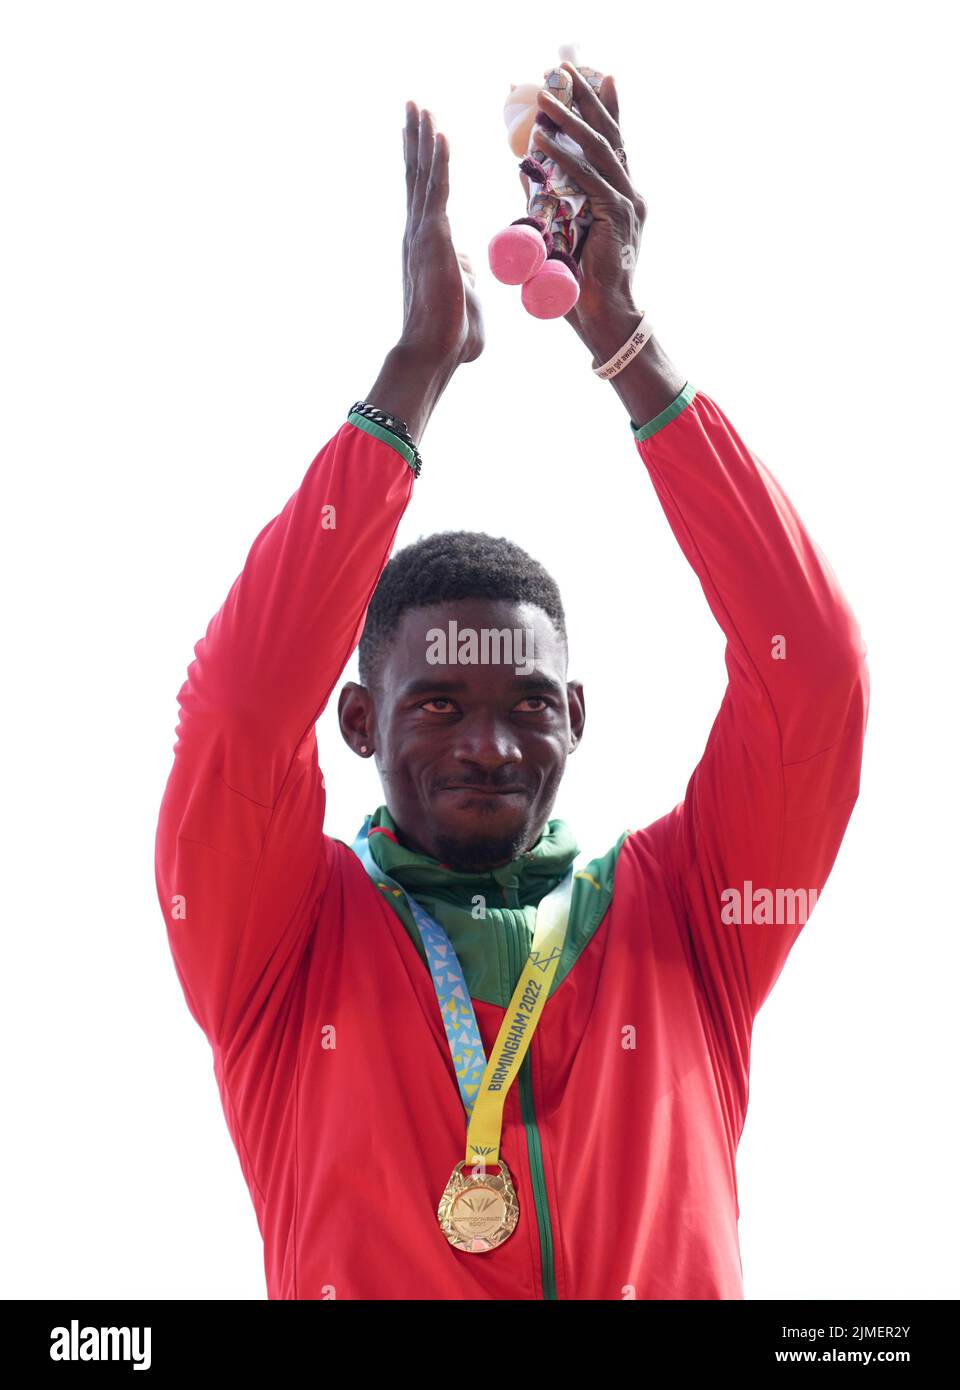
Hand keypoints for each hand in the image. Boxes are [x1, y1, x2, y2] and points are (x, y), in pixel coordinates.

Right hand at [399, 102, 483, 368]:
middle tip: (413, 105)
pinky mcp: (435, 240)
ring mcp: (423, 234)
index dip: (425, 162)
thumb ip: (464, 274)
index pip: (426, 193)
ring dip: (422, 138)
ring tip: (419, 105)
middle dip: (415, 138)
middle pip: (417, 175)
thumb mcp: (466, 295)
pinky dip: (440, 162)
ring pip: (423, 176)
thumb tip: (465, 263)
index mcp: (428, 245)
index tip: (423, 134)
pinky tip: (440, 134)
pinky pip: (438, 192)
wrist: (433, 354)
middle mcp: (419, 233)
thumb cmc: (451, 337)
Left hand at [522, 64, 645, 349]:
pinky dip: (564, 158)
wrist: (605, 318)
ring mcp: (627, 204)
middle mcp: (630, 193)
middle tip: (566, 68)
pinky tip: (543, 140)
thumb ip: (549, 200)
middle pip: (608, 133)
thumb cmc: (583, 285)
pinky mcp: (617, 217)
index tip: (593, 74)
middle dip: (586, 98)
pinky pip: (588, 179)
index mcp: (622, 195)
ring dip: (569, 120)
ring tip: (545, 96)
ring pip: (597, 150)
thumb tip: (525, 171)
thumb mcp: (564, 232)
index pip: (613, 141)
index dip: (604, 106)